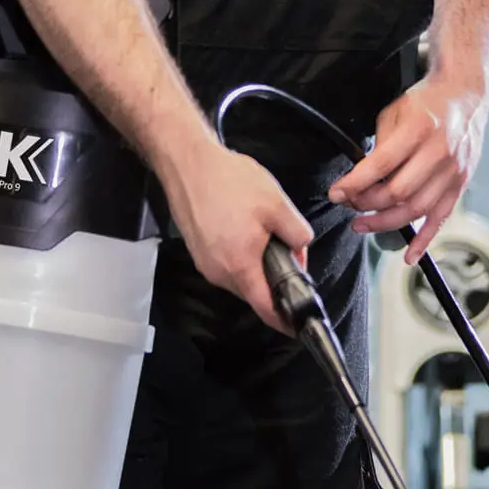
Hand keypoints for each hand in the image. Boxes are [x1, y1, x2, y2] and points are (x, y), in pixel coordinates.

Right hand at [158, 140, 312, 333]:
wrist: (187, 162)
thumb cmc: (227, 180)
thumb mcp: (277, 204)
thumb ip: (298, 233)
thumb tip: (302, 250)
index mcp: (240, 266)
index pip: (266, 309)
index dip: (285, 321)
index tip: (297, 326)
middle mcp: (220, 273)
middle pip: (255, 294)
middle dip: (275, 282)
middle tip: (290, 254)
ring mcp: (206, 265)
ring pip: (241, 280)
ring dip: (258, 268)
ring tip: (267, 236)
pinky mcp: (199, 254)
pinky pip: (227, 267)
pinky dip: (242, 258)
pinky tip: (246, 233)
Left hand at [327, 75, 487, 264]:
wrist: (465, 96)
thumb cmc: (426, 103)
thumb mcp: (395, 112)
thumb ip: (379, 146)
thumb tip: (360, 180)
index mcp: (419, 128)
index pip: (381, 164)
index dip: (355, 183)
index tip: (337, 193)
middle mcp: (438, 152)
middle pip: (398, 192)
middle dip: (367, 205)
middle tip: (350, 206)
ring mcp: (452, 172)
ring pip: (416, 210)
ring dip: (385, 224)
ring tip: (363, 225)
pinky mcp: (459, 185)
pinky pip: (440, 219)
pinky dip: (424, 240)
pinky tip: (409, 256)